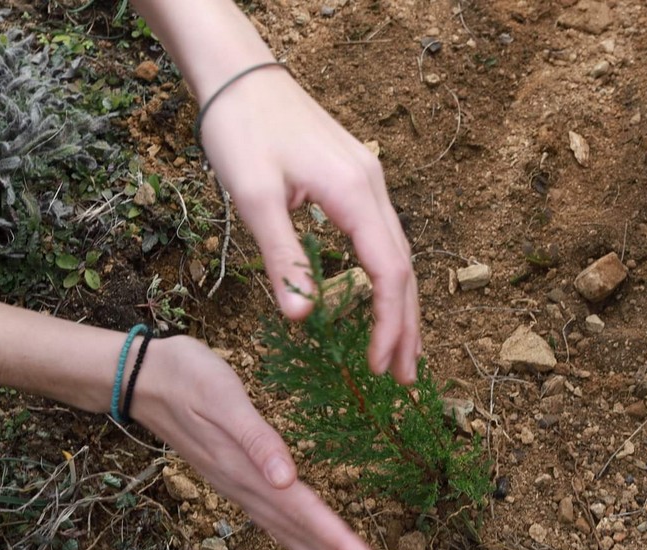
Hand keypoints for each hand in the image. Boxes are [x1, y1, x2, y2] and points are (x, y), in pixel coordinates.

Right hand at [133, 336, 390, 549]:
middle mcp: (248, 489)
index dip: (340, 545)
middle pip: (303, 535)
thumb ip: (257, 440)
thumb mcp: (225, 398)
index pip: (306, 516)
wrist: (142, 377)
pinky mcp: (236, 480)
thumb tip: (285, 479)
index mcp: (251, 472)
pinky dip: (300, 541)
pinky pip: (276, 522)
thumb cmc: (189, 377)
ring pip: (290, 534)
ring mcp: (240, 488)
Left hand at [198, 68, 419, 383]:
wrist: (240, 76)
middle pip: (405, 269)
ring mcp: (369, 183)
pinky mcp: (356, 182)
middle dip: (406, 326)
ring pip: (398, 255)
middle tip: (403, 377)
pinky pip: (384, 240)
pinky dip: (388, 278)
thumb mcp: (254, 196)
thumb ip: (283, 255)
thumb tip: (301, 316)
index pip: (389, 272)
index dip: (387, 324)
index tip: (377, 366)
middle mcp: (373, 188)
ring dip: (402, 306)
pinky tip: (383, 299)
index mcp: (354, 193)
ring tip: (404, 352)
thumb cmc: (241, 130)